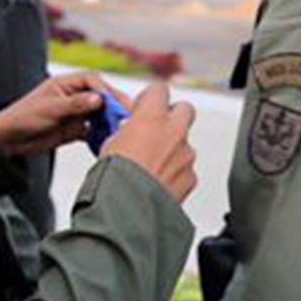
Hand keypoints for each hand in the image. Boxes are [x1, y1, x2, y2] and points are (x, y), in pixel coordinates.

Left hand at [0, 72, 127, 156]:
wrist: (9, 139)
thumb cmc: (22, 117)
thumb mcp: (49, 108)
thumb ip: (75, 104)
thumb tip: (98, 98)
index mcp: (66, 84)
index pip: (93, 81)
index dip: (107, 90)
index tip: (116, 102)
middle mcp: (74, 97)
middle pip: (102, 98)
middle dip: (114, 107)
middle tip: (127, 117)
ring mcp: (76, 113)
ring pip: (100, 115)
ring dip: (111, 122)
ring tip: (121, 131)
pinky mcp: (75, 130)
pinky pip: (94, 131)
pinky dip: (102, 136)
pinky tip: (108, 142)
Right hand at [102, 84, 197, 201]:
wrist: (128, 208)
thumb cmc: (114, 177)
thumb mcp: (109, 144)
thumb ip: (125, 131)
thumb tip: (127, 131)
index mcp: (151, 118)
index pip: (158, 91)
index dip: (149, 99)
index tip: (142, 108)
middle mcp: (174, 132)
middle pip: (185, 109)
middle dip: (173, 116)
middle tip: (156, 129)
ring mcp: (186, 155)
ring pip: (185, 143)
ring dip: (172, 149)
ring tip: (150, 165)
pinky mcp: (191, 176)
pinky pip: (185, 168)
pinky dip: (174, 172)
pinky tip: (157, 181)